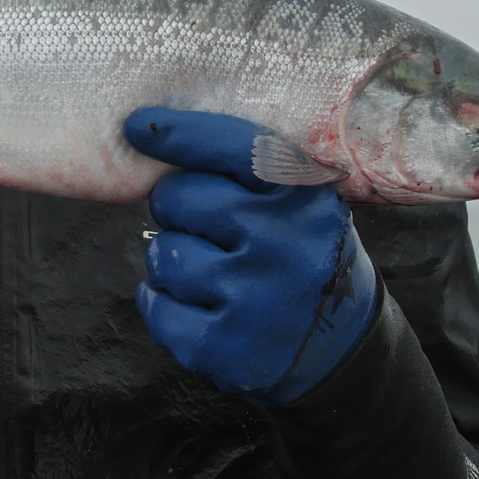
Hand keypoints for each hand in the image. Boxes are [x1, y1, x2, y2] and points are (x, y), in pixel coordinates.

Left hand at [125, 108, 376, 406]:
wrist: (342, 351)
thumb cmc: (304, 258)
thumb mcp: (304, 206)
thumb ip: (251, 174)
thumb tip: (162, 135)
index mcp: (302, 198)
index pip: (229, 148)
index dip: (178, 134)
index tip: (137, 127)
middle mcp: (280, 244)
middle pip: (178, 199)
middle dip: (176, 208)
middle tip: (205, 227)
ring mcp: (252, 300)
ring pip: (164, 254)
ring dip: (172, 261)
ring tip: (211, 274)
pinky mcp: (224, 347)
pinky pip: (157, 306)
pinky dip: (162, 304)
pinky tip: (197, 307)